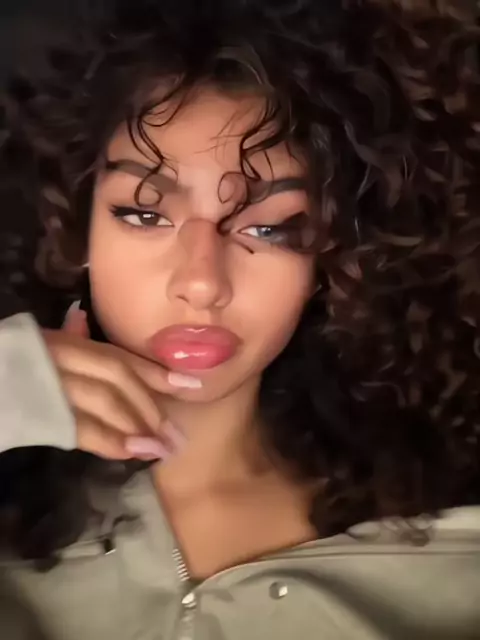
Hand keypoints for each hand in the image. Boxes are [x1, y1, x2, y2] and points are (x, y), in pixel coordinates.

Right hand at [41, 304, 199, 460]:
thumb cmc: (22, 365)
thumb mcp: (45, 346)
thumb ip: (69, 335)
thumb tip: (80, 317)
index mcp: (69, 341)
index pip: (121, 355)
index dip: (157, 371)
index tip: (193, 386)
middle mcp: (62, 355)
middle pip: (119, 375)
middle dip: (150, 406)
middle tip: (176, 435)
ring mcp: (52, 383)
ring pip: (106, 399)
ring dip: (138, 424)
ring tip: (161, 448)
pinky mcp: (42, 414)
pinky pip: (82, 427)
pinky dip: (110, 440)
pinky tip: (132, 452)